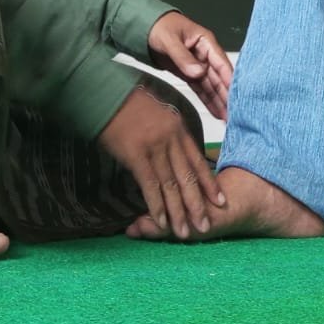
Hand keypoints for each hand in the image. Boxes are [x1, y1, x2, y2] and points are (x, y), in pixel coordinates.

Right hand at [98, 84, 223, 238]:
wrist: (104, 91)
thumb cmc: (125, 101)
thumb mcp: (156, 112)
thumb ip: (167, 131)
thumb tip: (171, 149)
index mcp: (177, 127)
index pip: (197, 161)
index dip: (209, 184)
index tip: (219, 201)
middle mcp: (171, 139)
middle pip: (188, 177)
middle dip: (198, 205)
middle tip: (205, 226)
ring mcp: (155, 147)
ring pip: (171, 185)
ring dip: (178, 212)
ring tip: (185, 232)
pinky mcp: (136, 154)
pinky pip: (150, 185)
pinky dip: (157, 206)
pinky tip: (162, 220)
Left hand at [147, 11, 231, 119]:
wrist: (146, 27)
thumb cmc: (160, 27)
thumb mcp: (170, 40)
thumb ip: (183, 57)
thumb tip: (199, 72)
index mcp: (206, 43)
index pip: (221, 64)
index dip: (229, 80)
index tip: (236, 97)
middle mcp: (206, 55)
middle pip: (219, 78)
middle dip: (227, 96)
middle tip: (234, 115)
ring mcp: (199, 65)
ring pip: (212, 86)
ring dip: (220, 102)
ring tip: (228, 119)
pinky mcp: (189, 74)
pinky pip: (201, 88)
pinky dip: (208, 100)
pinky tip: (217, 112)